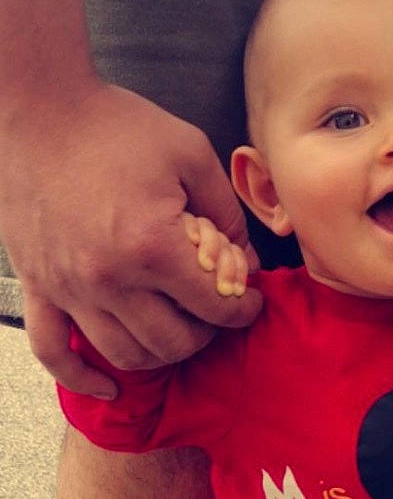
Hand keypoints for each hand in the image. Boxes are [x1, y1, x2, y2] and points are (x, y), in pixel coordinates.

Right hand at [0, 79, 261, 397]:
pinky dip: (83, 379)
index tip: (248, 301)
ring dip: (160, 353)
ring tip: (175, 330)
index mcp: (152, 245)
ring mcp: (69, 288)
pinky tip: (110, 389)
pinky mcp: (39, 286)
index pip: (215, 307)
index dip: (243, 309)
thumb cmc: (115, 124)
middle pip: (175, 342)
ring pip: (126, 356)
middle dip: (206, 333)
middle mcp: (109, 278)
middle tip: (214, 313)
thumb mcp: (190, 152)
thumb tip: (245, 260)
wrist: (38, 109)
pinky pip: (55, 352)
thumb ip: (225, 210)